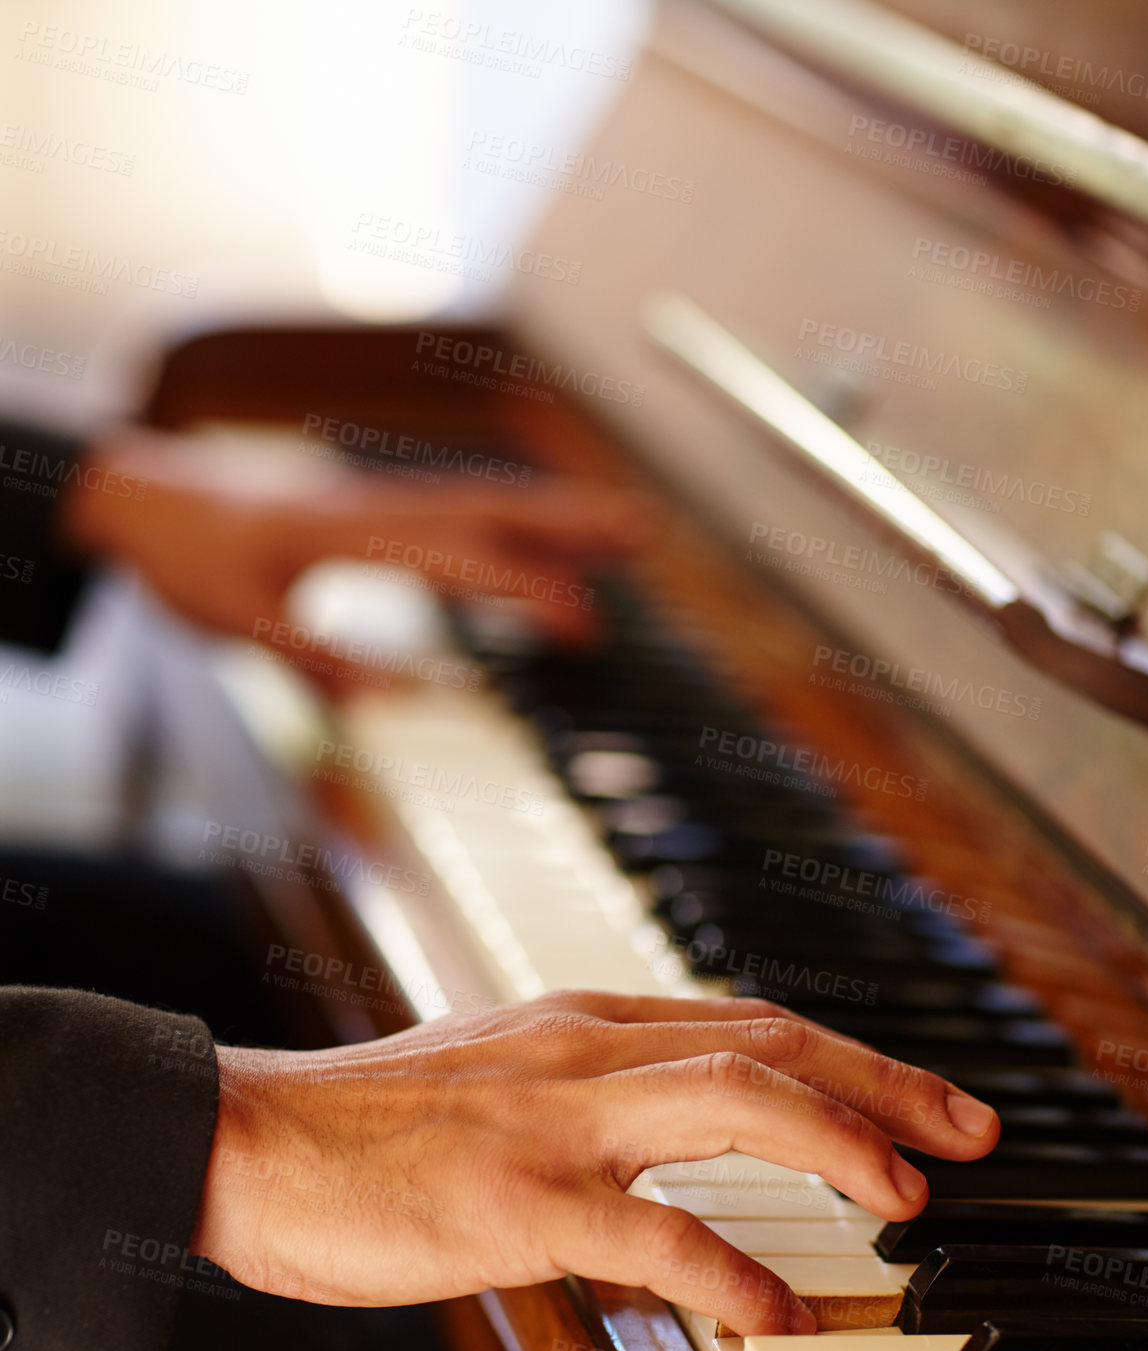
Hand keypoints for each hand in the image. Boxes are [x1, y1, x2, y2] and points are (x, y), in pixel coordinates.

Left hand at [62, 427, 651, 650]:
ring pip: (485, 497)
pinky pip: (459, 504)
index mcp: (354, 531)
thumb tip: (395, 697)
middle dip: (574, 520)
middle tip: (644, 533)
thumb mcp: (235, 620)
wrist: (139, 493)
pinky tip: (532, 535)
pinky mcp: (372, 505)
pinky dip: (511, 515)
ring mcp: (380, 497)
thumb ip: (314, 656)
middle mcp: (379, 504)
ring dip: (554, 509)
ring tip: (619, 527)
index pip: (466, 558)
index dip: (530, 589)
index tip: (583, 622)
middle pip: (497, 505)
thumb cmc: (183, 554)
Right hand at [191, 990, 999, 1333]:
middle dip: (884, 1084)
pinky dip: (729, 1267)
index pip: (748, 1022)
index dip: (849, 1057)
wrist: (251, 1138)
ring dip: (838, 1145)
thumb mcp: (499, 1071)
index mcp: (580, 1021)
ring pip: (733, 1102)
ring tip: (909, 1196)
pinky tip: (778, 1309)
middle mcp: (583, 1051)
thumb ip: (590, 1086)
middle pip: (770, 1045)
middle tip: (968, 1129)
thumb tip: (673, 1128)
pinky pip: (650, 1234)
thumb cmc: (369, 1123)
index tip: (919, 1097)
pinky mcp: (516, 1203)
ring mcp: (554, 1123)